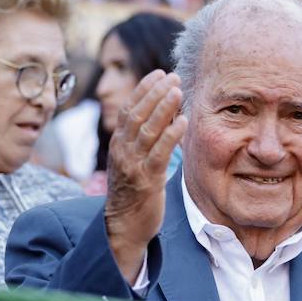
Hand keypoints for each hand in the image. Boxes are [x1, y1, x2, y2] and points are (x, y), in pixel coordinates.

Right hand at [103, 70, 185, 281]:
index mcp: (118, 144)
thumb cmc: (133, 193)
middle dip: (155, 92)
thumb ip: (145, 139)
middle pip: (137, 114)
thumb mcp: (134, 162)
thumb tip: (166, 112)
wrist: (123, 227)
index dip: (143, 89)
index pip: (129, 109)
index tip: (159, 73)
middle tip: (172, 76)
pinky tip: (183, 121)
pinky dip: (171, 135)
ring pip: (147, 130)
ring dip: (163, 108)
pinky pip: (158, 153)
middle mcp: (122, 151)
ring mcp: (132, 165)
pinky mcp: (146, 181)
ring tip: (178, 90)